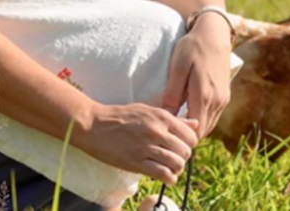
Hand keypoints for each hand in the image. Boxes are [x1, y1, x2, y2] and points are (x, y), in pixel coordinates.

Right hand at [74, 102, 198, 183]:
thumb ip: (173, 119)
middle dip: (183, 158)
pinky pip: (162, 174)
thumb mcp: (149, 111)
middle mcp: (157, 132)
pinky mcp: (136, 162)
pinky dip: (168, 178)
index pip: (190, 136)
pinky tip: (165, 177)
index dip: (189, 144)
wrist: (94, 125)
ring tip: (169, 168)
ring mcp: (146, 147)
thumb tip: (195, 124)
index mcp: (162, 117)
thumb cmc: (121, 116)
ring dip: (176, 169)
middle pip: (185, 152)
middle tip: (174, 159)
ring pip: (176, 164)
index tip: (181, 147)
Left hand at [161, 14, 232, 137]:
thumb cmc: (192, 48)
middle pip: (202, 131)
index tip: (167, 133)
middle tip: (169, 132)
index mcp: (203, 95)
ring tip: (177, 126)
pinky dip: (203, 120)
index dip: (181, 135)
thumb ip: (173, 94)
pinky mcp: (225, 96)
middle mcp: (216, 101)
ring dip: (196, 129)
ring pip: (209, 125)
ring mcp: (223, 99)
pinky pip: (214, 116)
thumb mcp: (177, 68)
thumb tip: (166, 116)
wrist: (214, 35)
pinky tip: (189, 115)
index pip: (194, 129)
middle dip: (187, 135)